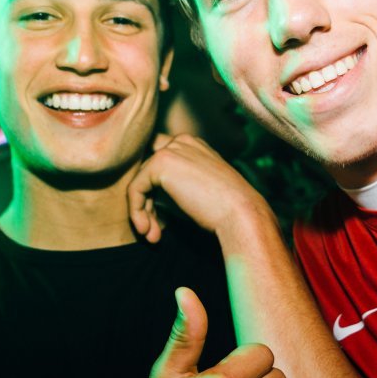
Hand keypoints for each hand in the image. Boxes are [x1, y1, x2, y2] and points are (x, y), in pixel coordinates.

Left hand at [128, 133, 272, 243]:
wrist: (240, 213)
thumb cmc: (224, 209)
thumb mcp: (196, 191)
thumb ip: (174, 187)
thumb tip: (147, 201)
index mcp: (193, 146)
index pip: (159, 162)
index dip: (154, 191)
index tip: (159, 219)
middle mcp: (181, 142)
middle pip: (146, 170)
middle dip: (145, 202)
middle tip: (152, 229)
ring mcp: (171, 150)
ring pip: (139, 181)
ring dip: (141, 212)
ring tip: (151, 235)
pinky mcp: (161, 163)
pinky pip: (135, 188)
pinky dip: (136, 211)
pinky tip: (147, 230)